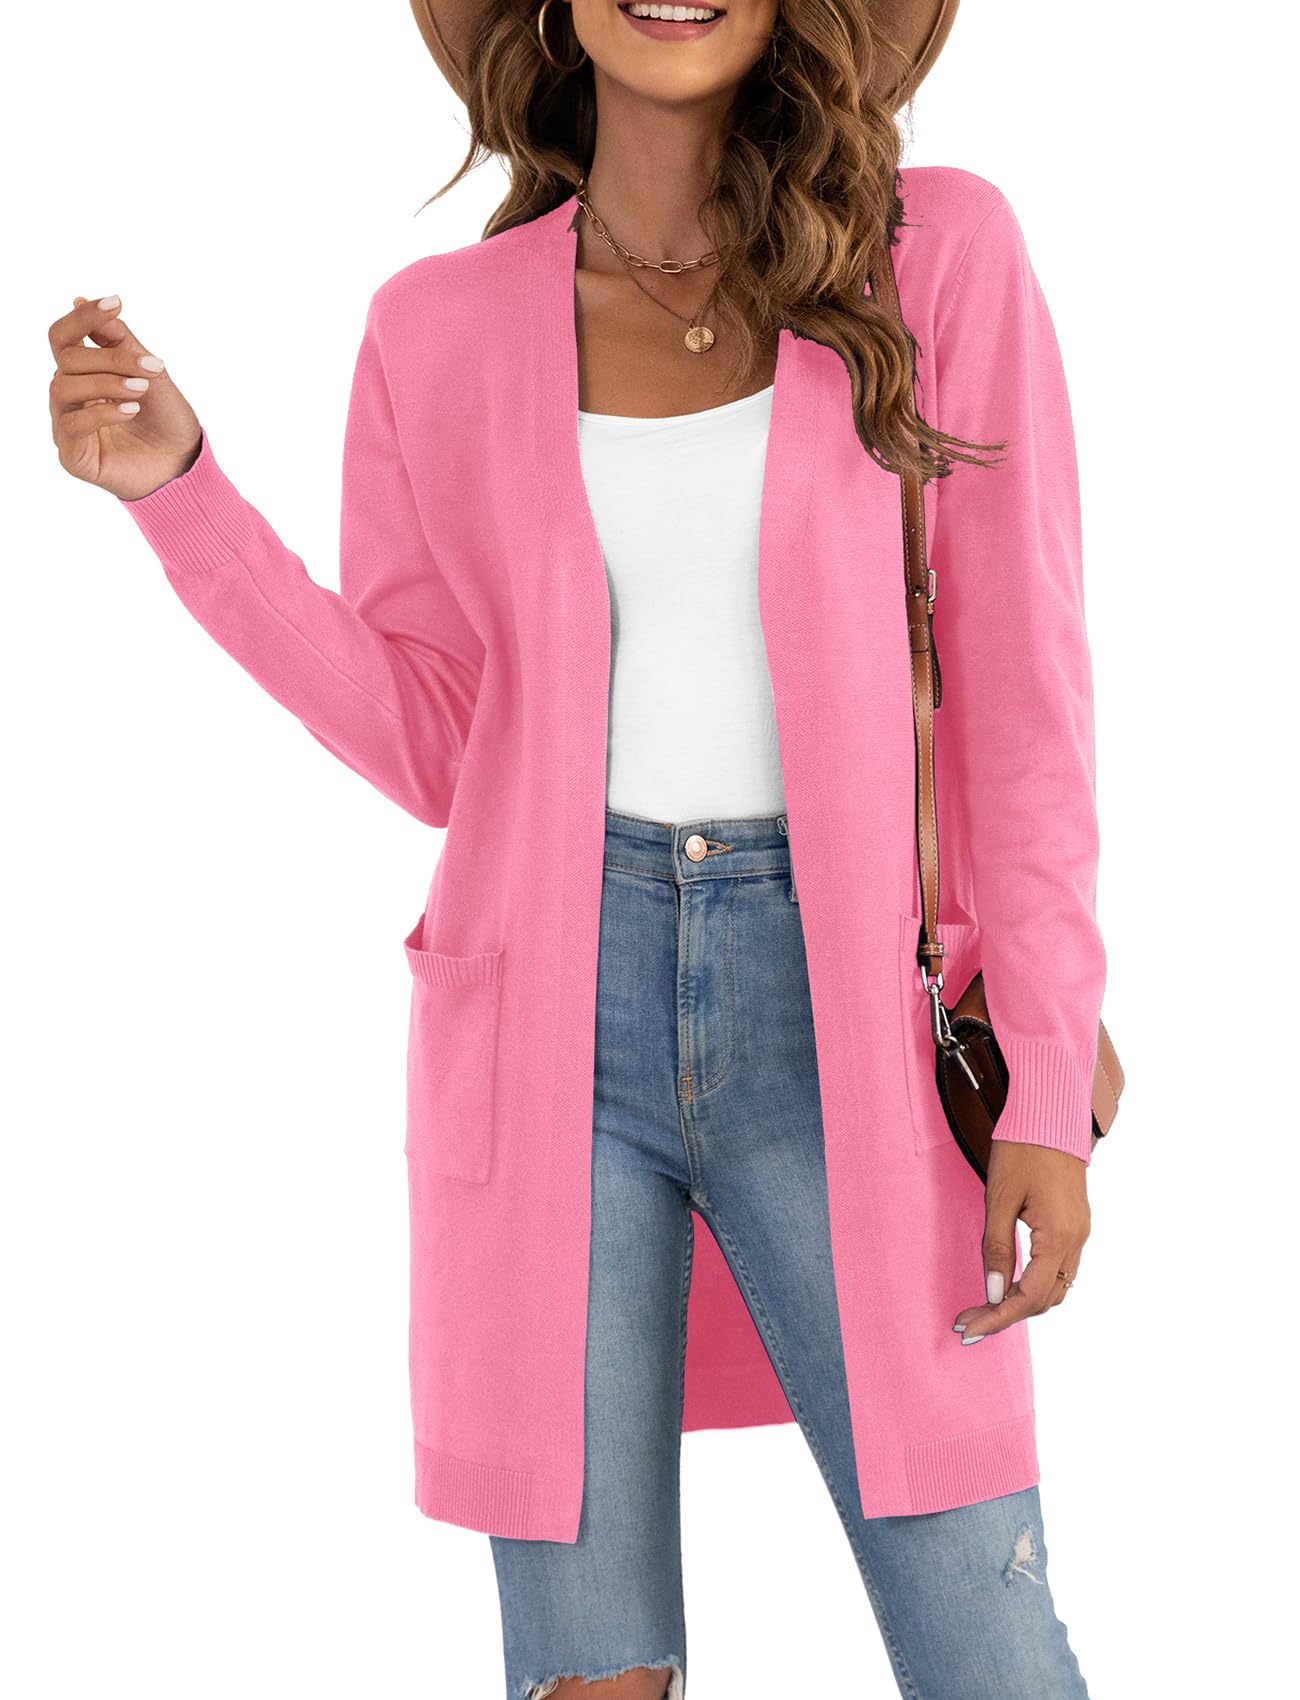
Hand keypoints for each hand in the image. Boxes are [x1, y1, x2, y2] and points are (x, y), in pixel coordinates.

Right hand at [49, 294, 201, 500]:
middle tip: (152, 367)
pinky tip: (132, 411)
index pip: (64, 338)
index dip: (83, 318)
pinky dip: (102, 412)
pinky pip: (72, 425)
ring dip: (106, 382)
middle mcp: (71, 397)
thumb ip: (118, 341)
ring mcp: (68, 425)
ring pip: (63, 387)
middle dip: (110, 358)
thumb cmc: (168, 421)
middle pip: (67, 359)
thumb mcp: (150, 372)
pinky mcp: (73, 456)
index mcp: (84, 374)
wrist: (186, 467)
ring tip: (142, 390)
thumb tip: (79, 300)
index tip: (115, 303)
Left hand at [953, 1139, 1089, 1342]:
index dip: (998, 1318)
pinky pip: (1058, 1268)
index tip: (968, 1329)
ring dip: (1021, 1302)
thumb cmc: (1021, 1149)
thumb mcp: (1000, 1198)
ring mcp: (1080, 1233)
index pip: (1029, 1297)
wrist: (1049, 1113)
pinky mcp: (1075, 1224)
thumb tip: (992, 1292)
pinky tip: (1006, 1282)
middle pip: (1045, 1299)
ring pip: (1054, 1287)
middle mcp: (1077, 1240)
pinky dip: (1033, 1283)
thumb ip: (996, 1247)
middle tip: (969, 1320)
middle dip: (1007, 1315)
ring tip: (983, 1306)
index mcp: (1059, 1237)